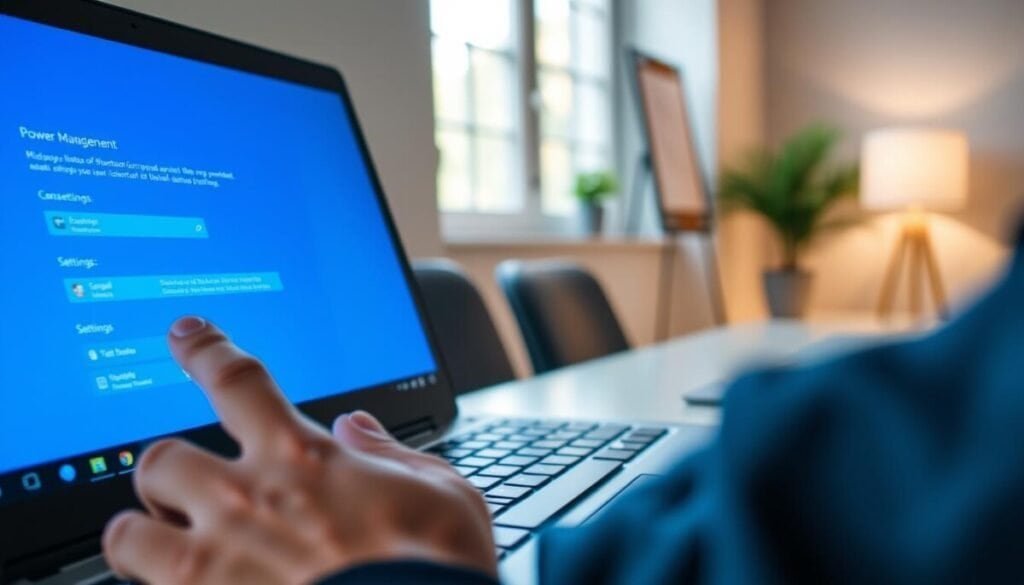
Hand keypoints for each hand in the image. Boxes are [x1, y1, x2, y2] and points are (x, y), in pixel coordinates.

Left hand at [102, 317, 495, 583]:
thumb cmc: (437, 567)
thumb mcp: (443, 492)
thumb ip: (393, 455)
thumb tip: (358, 429)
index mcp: (302, 459)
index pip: (235, 380)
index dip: (204, 350)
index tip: (187, 335)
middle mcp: (246, 502)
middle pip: (161, 457)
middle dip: (168, 472)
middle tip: (187, 489)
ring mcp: (215, 563)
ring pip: (127, 533)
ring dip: (143, 535)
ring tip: (166, 546)